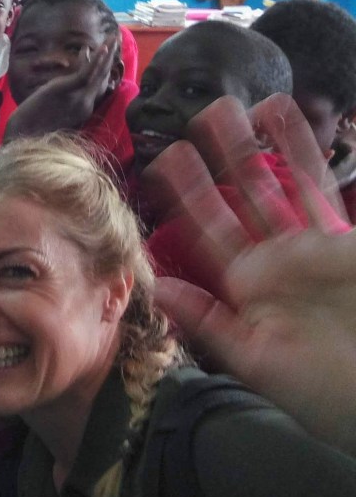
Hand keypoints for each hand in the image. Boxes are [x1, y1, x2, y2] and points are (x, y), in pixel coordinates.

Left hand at [3, 42, 115, 139]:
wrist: (22, 134)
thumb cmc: (32, 124)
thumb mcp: (51, 106)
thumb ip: (62, 94)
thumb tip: (63, 83)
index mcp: (83, 109)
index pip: (98, 83)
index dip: (103, 66)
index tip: (103, 50)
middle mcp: (85, 104)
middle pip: (103, 77)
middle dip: (111, 56)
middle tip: (117, 38)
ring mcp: (79, 98)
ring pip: (99, 73)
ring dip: (108, 53)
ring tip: (115, 37)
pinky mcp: (68, 92)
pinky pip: (87, 75)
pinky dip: (96, 61)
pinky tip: (102, 48)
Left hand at [145, 94, 355, 455]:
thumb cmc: (320, 393)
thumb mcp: (257, 361)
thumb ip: (209, 321)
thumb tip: (160, 289)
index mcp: (248, 284)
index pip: (210, 227)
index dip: (188, 194)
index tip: (161, 161)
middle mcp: (279, 257)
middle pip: (246, 193)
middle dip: (225, 154)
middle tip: (200, 112)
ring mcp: (317, 246)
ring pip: (288, 182)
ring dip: (270, 143)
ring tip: (251, 102)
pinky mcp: (347, 244)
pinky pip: (325, 191)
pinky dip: (311, 155)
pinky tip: (293, 118)